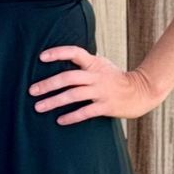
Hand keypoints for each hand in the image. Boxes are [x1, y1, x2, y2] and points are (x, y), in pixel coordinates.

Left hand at [28, 46, 161, 123]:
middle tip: (31, 91)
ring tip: (39, 107)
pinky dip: (71, 117)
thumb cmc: (117, 78)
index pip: (75, 52)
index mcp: (94, 64)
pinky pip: (85, 112)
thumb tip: (64, 57)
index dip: (58, 53)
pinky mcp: (106, 106)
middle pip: (68, 77)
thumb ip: (85, 62)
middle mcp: (96, 76)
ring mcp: (101, 91)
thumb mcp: (102, 64)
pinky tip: (59, 121)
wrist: (141, 91)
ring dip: (54, 101)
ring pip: (73, 95)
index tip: (41, 57)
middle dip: (48, 84)